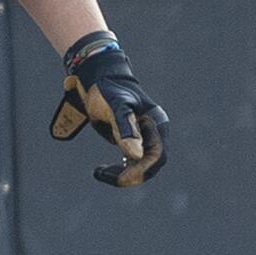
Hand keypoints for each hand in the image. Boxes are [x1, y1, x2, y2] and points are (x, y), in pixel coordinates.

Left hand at [49, 32, 167, 187]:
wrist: (99, 76)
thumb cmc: (107, 89)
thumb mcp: (116, 107)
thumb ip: (125, 129)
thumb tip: (135, 155)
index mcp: (156, 124)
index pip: (156, 157)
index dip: (139, 171)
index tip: (119, 177)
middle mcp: (154, 131)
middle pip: (150, 164)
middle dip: (129, 174)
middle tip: (101, 173)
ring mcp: (145, 135)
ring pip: (141, 164)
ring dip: (124, 173)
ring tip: (100, 171)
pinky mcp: (134, 137)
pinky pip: (133, 160)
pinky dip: (122, 167)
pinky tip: (106, 169)